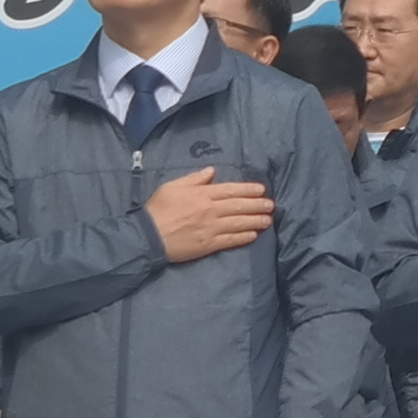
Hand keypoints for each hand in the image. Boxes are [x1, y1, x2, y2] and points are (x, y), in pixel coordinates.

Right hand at [147, 168, 277, 261]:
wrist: (147, 236)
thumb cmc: (157, 209)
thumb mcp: (172, 187)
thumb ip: (193, 178)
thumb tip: (211, 172)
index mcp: (202, 194)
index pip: (231, 190)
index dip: (248, 189)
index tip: (261, 189)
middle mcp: (210, 210)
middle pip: (239, 206)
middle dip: (257, 205)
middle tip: (271, 205)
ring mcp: (210, 228)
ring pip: (239, 223)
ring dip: (256, 220)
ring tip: (268, 219)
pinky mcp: (208, 245)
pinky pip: (230, 240)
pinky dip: (243, 237)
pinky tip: (254, 235)